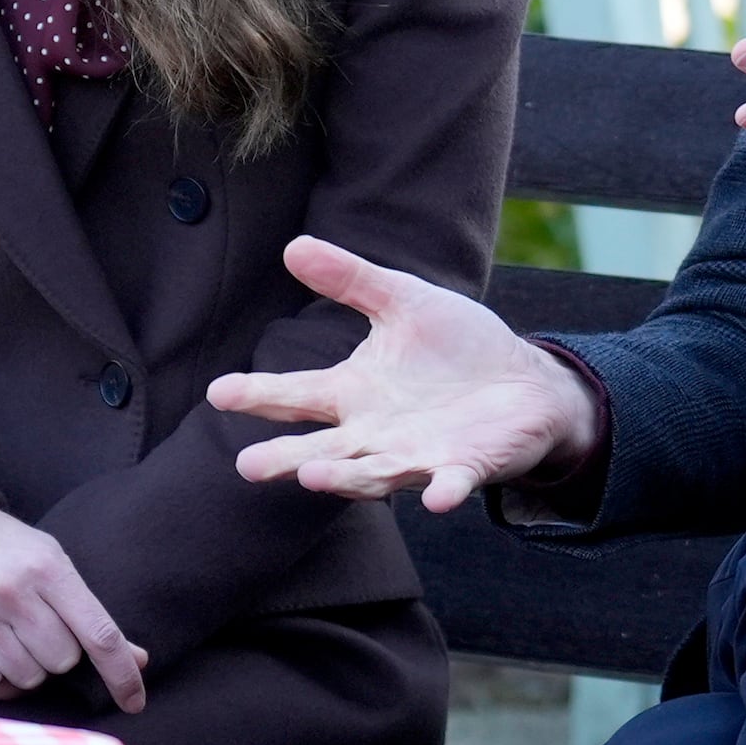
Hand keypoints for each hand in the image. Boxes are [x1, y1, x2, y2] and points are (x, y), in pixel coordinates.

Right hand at [0, 493, 149, 711]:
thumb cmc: (10, 550)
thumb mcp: (55, 564)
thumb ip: (93, 613)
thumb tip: (140, 659)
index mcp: (49, 569)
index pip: (100, 634)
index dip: (122, 673)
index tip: (135, 702)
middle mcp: (12, 590)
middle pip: (61, 661)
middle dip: (57, 654)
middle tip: (39, 629)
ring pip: (25, 676)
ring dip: (26, 666)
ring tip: (11, 634)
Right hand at [214, 238, 602, 514]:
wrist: (526, 382)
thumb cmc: (458, 347)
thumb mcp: (404, 302)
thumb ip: (352, 280)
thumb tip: (293, 246)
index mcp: (355, 393)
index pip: (296, 396)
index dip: (258, 395)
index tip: (219, 392)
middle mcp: (376, 433)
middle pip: (323, 450)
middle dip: (288, 459)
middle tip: (248, 465)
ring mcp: (418, 455)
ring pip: (374, 473)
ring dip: (346, 478)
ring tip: (314, 475)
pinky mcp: (464, 468)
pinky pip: (450, 483)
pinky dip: (443, 490)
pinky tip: (436, 498)